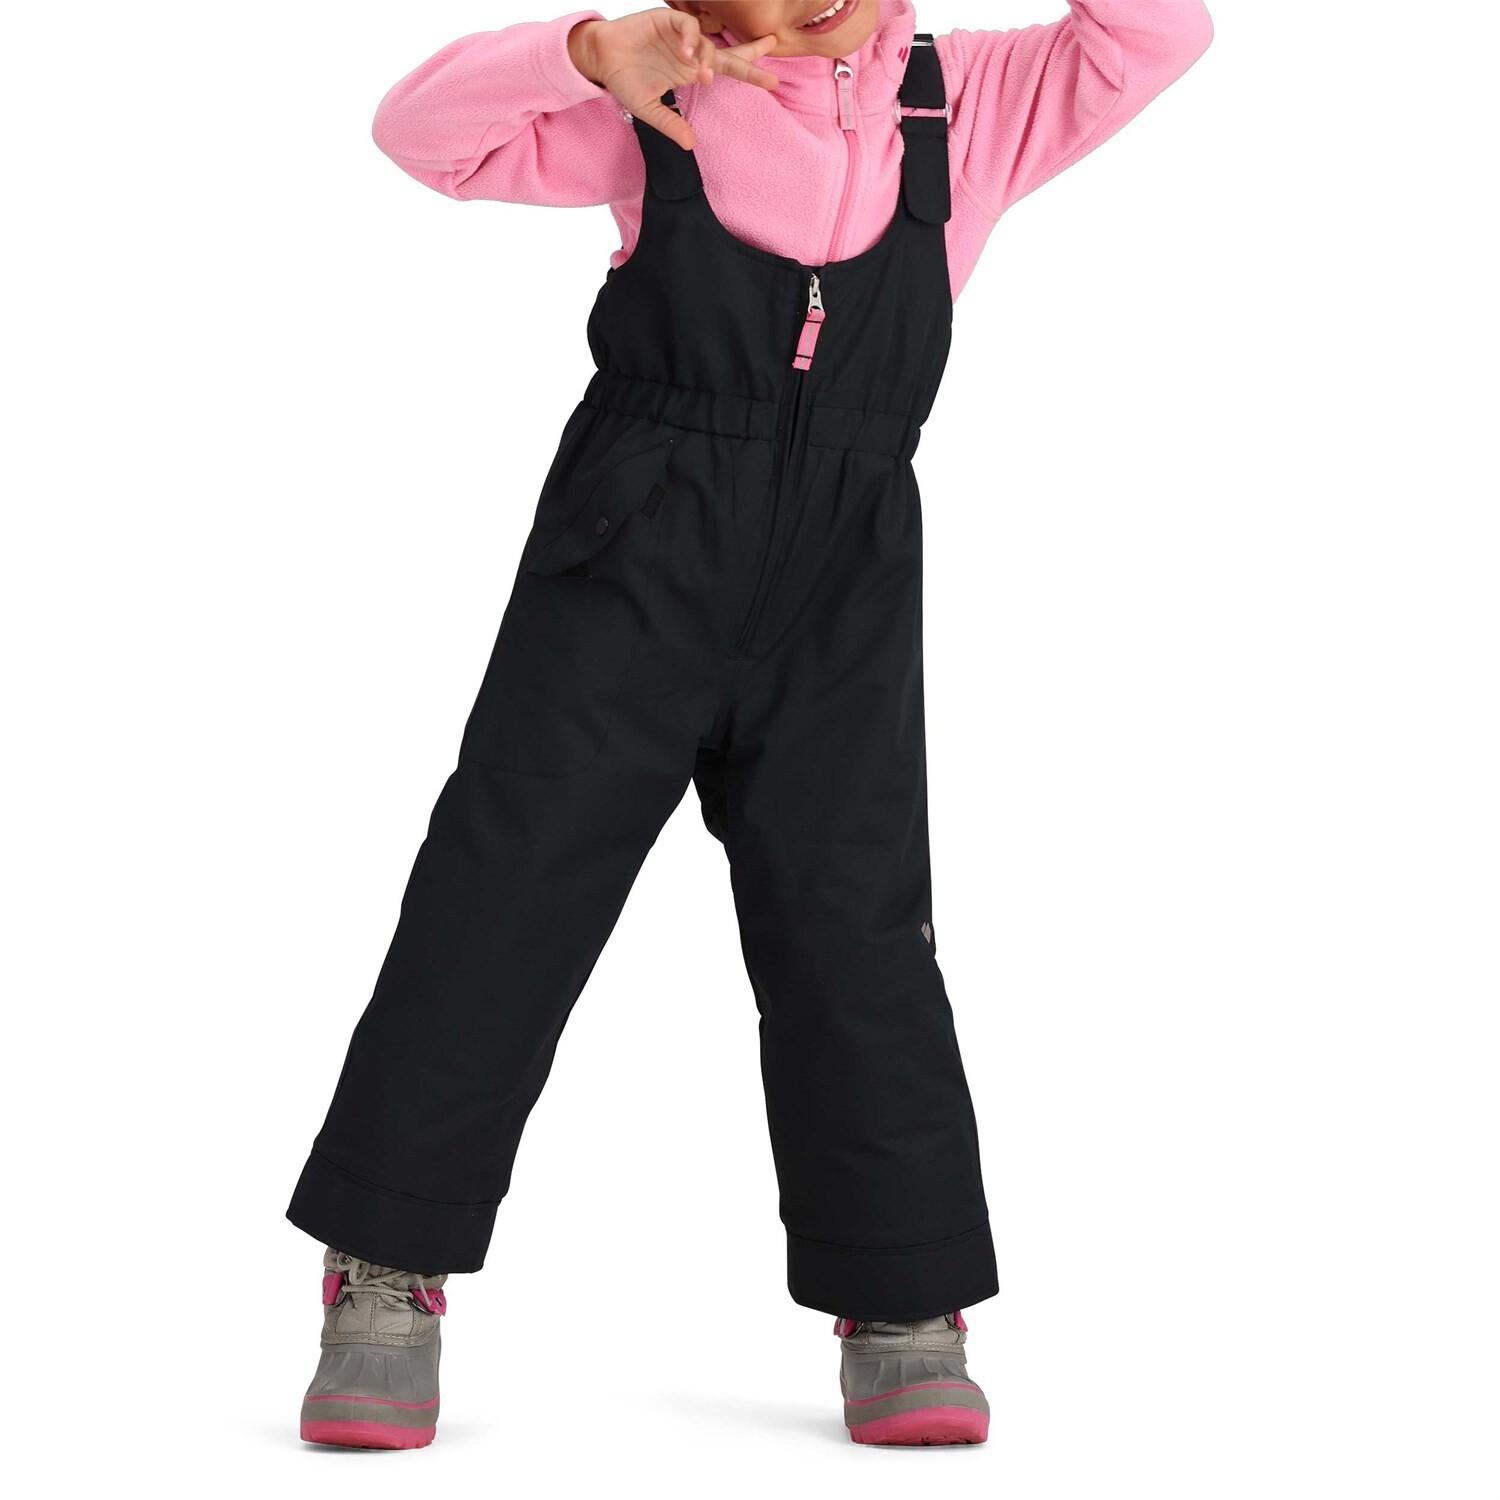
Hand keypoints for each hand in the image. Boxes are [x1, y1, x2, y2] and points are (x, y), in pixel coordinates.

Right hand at [568, 10, 777, 149]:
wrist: (600, 58)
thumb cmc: (624, 81)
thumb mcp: (649, 110)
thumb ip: (671, 124)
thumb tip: (691, 145)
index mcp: (691, 71)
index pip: (727, 70)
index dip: (750, 74)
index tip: (773, 82)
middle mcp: (691, 53)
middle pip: (728, 50)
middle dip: (751, 50)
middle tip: (773, 45)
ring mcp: (680, 36)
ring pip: (707, 41)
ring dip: (709, 58)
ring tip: (704, 77)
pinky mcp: (666, 20)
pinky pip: (687, 26)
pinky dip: (689, 39)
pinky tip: (685, 53)